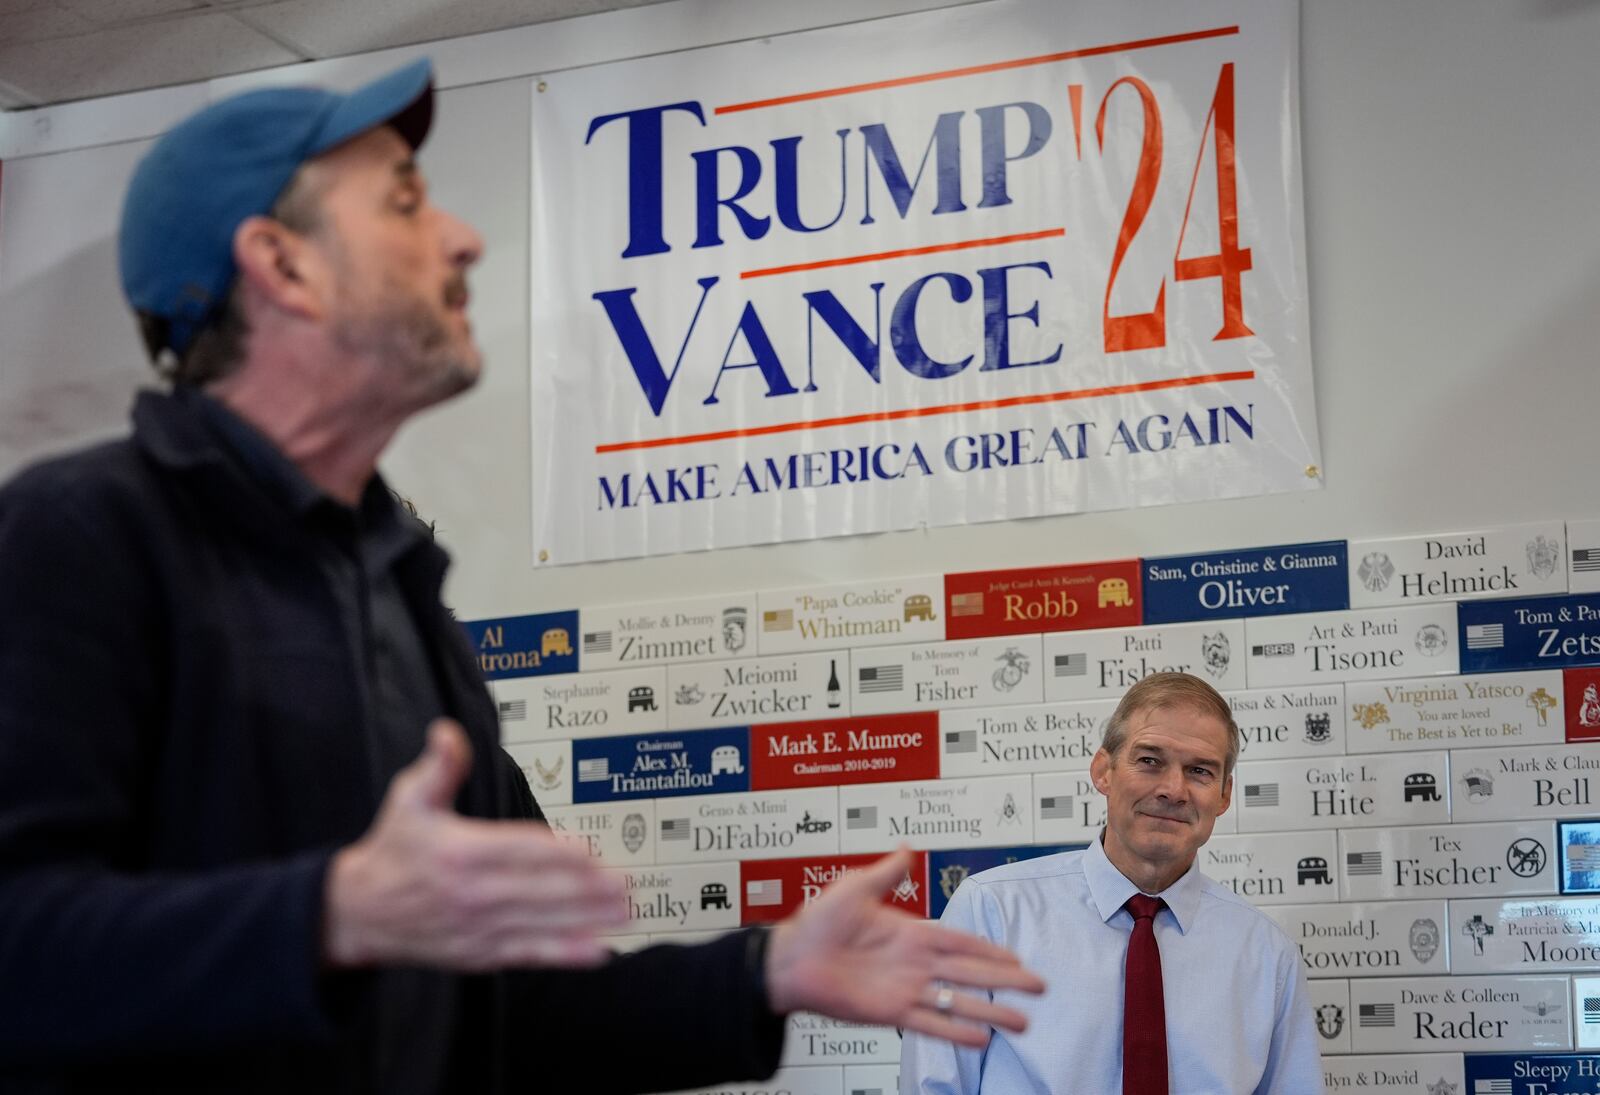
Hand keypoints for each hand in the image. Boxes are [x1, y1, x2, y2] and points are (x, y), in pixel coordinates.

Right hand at [322, 719, 627, 969]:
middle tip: (625, 885)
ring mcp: (477, 928)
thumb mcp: (409, 799)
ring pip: (540, 924)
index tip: (590, 852)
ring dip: (587, 920)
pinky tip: (598, 950)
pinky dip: (564, 953)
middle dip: (585, 889)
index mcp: (458, 852)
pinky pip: (528, 954)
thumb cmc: (392, 849)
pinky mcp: (480, 954)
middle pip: (538, 890)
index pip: (517, 851)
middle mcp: (470, 894)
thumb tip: (447, 732)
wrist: (357, 913)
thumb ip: (439, 767)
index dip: (556, 853)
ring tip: (626, 912)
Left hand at [764, 848, 1043, 1047]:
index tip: (1018, 955)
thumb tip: (907, 847)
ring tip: (1022, 1024)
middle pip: (970, 973)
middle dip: (1006, 981)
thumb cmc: (817, 922)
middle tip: (1039, 987)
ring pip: (958, 1002)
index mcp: (911, 932)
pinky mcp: (890, 1012)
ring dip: (991, 1013)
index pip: (961, 941)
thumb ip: (886, 873)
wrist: (790, 958)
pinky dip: (955, 1031)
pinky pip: (929, 1023)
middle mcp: (914, 963)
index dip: (990, 949)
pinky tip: (980, 1038)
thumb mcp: (855, 888)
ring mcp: (905, 989)